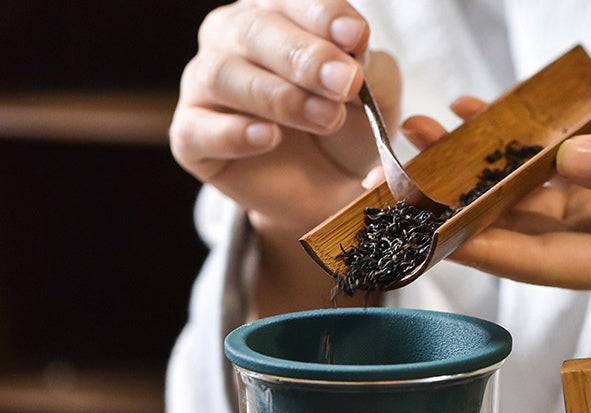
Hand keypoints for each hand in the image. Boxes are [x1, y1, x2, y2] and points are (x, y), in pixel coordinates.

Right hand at [170, 0, 399, 235]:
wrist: (328, 191)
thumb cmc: (347, 131)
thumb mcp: (375, 99)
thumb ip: (372, 72)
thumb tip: (356, 55)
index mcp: (277, 15)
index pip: (292, 0)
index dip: (323, 16)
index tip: (356, 38)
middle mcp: (233, 40)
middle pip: (255, 30)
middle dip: (304, 57)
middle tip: (345, 84)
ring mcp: (206, 87)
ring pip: (224, 75)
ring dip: (279, 96)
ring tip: (326, 118)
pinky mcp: (191, 137)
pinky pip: (199, 129)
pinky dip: (233, 133)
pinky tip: (270, 137)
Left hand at [398, 98, 590, 296]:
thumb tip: (568, 156)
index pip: (544, 263)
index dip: (490, 249)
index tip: (438, 232)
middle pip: (523, 231)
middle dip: (468, 204)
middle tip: (412, 175)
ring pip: (529, 197)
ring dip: (483, 168)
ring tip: (431, 134)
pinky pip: (553, 167)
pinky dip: (521, 143)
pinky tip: (484, 115)